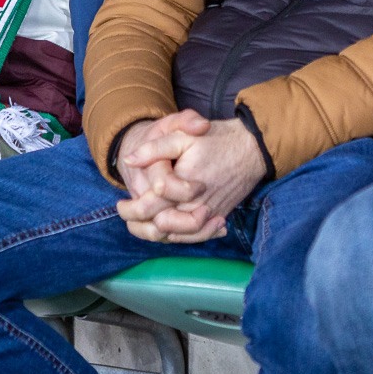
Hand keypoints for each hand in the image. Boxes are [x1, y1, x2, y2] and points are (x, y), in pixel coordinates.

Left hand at [127, 118, 266, 244]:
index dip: (132, 208)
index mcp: (184, 186)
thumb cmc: (217, 139)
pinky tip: (167, 231)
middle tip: (126, 216)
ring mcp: (209, 214)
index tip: (120, 203)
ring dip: (156, 235)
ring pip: (178, 236)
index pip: (151, 206)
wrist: (252, 147)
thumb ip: (154, 149)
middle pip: (162, 227)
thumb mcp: (182, 136)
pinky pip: (196, 236)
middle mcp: (197, 206)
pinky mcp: (218, 216)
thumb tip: (129, 160)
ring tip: (140, 226)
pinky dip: (179, 237)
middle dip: (139, 225)